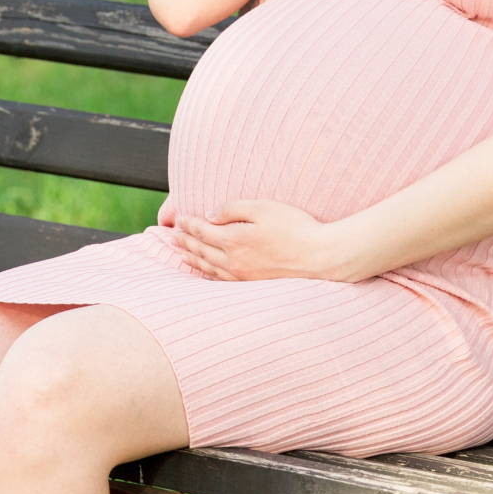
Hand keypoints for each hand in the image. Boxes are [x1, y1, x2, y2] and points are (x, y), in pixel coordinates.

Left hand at [170, 199, 336, 281]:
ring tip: (181, 253)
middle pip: (202, 251)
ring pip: (209, 267)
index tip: (178, 219)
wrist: (320, 257)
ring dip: (193, 258)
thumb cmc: (295, 228)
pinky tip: (206, 272)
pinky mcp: (253, 285)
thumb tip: (209, 215)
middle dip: (185, 242)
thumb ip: (233, 209)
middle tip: (172, 236)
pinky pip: (221, 280)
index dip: (188, 224)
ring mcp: (242, 276)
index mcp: (234, 240)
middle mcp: (233, 262)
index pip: (203, 231)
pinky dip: (208, 274)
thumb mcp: (263, 208)